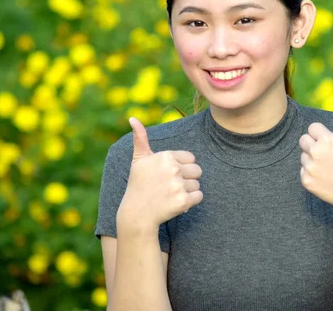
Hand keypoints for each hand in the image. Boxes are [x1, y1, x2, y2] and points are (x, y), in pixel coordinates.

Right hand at [117, 117, 203, 235]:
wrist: (137, 213)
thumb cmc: (139, 184)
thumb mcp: (139, 160)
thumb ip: (140, 138)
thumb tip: (133, 118)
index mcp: (166, 156)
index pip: (191, 158)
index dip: (182, 167)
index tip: (168, 175)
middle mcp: (173, 169)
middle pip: (197, 171)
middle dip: (187, 179)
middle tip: (170, 187)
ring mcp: (178, 186)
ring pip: (197, 184)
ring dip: (188, 191)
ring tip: (171, 195)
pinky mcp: (183, 201)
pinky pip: (199, 196)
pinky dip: (191, 201)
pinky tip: (177, 203)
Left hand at [298, 107, 332, 218]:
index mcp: (327, 141)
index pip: (313, 127)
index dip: (321, 133)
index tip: (330, 141)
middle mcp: (315, 152)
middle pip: (303, 139)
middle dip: (313, 143)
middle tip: (328, 153)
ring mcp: (310, 168)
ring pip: (303, 156)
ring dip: (312, 158)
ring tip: (329, 166)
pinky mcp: (306, 181)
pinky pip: (303, 171)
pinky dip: (311, 173)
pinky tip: (325, 177)